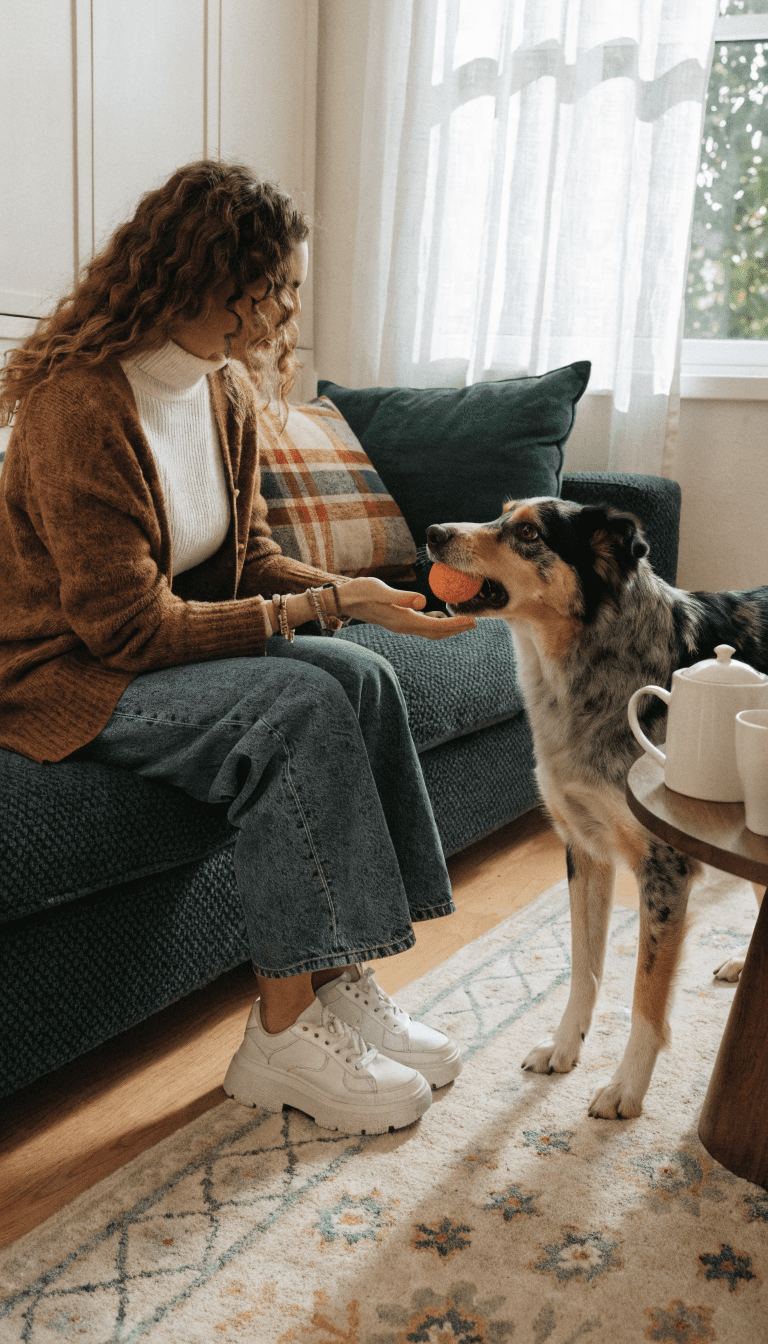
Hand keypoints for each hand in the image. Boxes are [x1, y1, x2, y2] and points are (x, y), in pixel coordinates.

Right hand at [335, 577, 475, 639]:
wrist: (343, 600)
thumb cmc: (360, 592)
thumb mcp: (379, 590)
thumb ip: (401, 596)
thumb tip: (422, 601)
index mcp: (403, 620)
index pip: (436, 626)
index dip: (455, 625)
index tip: (472, 621)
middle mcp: (404, 625)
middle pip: (436, 632)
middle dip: (456, 628)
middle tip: (476, 622)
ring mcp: (401, 624)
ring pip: (430, 630)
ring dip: (448, 627)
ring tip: (464, 619)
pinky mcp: (398, 619)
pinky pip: (422, 624)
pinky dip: (436, 622)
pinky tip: (441, 614)